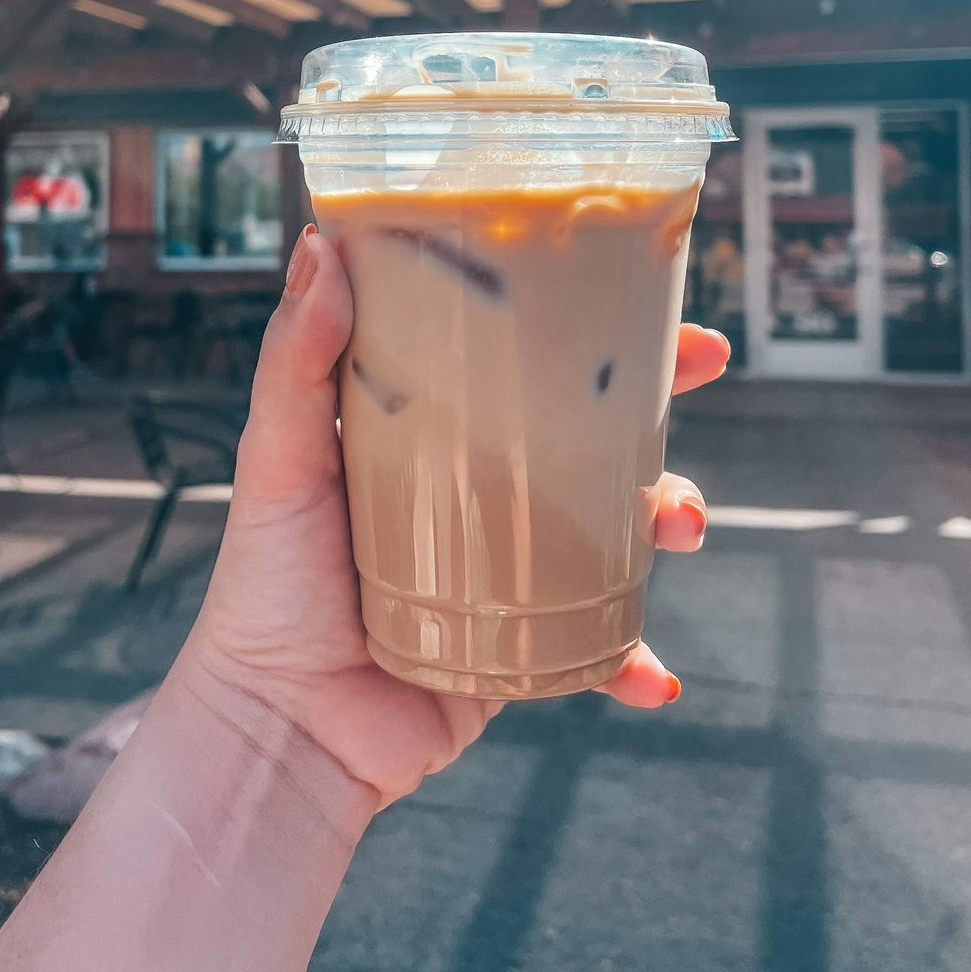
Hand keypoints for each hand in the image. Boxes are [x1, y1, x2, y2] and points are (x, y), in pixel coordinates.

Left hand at [182, 227, 728, 806]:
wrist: (279, 726)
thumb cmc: (266, 582)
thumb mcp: (279, 458)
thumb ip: (295, 361)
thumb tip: (318, 245)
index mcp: (430, 436)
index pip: (516, 358)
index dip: (574, 317)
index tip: (637, 276)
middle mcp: (479, 493)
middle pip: (589, 430)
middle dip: (657, 394)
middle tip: (704, 364)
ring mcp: (511, 569)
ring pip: (617, 526)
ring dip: (667, 513)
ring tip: (677, 522)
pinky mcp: (525, 647)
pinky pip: (603, 648)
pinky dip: (636, 660)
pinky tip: (655, 676)